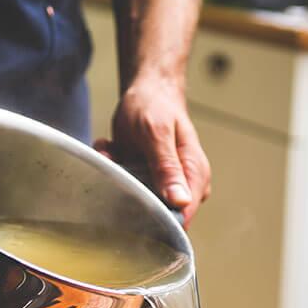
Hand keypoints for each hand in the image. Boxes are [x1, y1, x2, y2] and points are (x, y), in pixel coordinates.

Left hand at [98, 78, 210, 227]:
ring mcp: (163, 184)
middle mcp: (183, 184)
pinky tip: (112, 148)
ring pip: (134, 198)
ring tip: (114, 150)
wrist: (146, 90)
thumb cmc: (155, 107)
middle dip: (128, 189)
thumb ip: (167, 168)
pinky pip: (124, 186)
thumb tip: (181, 202)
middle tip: (117, 161)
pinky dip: (113, 166)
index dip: (156, 216)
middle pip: (156, 211)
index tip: (131, 198)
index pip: (183, 215)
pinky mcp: (146, 181)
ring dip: (117, 174)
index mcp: (195, 175)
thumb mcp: (156, 134)